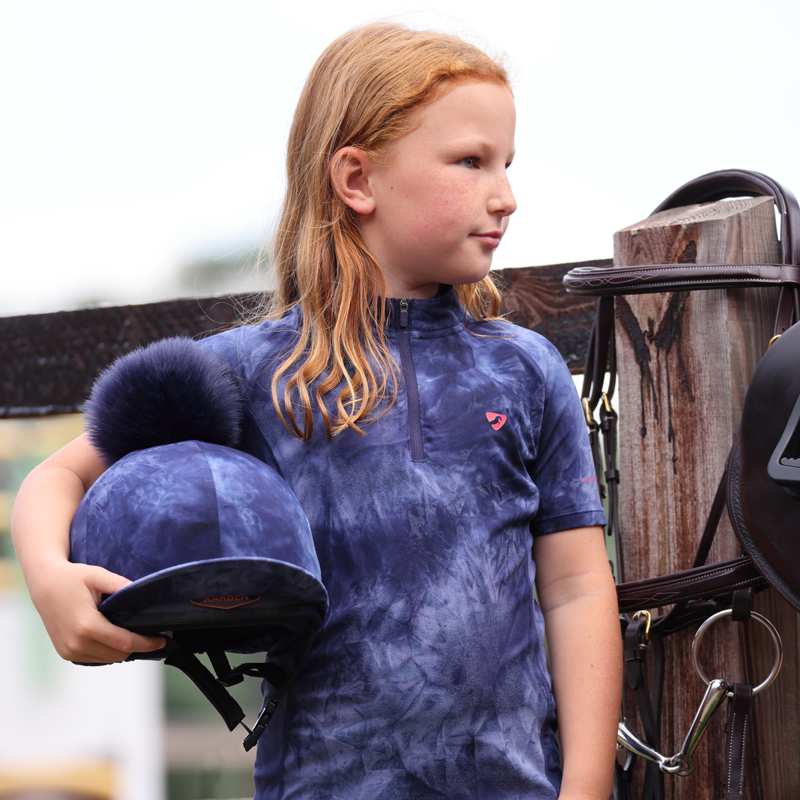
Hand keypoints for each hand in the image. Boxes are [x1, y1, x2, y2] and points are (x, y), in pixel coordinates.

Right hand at [28, 559, 165, 662]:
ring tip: (136, 636)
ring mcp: (69, 651)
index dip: (147, 643)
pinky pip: (95, 658)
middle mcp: (77, 643)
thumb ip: (120, 584)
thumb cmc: (72, 577)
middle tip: (153, 636)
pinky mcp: (66, 653)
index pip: (125, 643)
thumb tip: (143, 591)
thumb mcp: (98, 575)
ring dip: (123, 650)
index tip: (162, 640)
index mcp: (87, 626)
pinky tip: (116, 638)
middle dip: (138, 647)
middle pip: (119, 654)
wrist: (44, 585)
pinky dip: (108, 651)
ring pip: (107, 659)